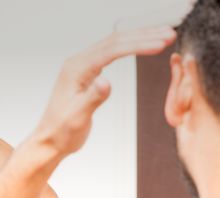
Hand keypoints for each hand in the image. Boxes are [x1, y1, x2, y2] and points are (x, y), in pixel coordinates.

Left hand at [31, 27, 175, 156]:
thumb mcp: (77, 118)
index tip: (161, 44)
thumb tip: (105, 82)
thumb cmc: (61, 132)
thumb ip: (92, 99)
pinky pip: (111, 53)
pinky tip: (143, 45)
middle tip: (170, 34)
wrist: (49, 141)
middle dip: (144, 36)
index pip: (112, 50)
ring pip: (114, 44)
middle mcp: (77, 63)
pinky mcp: (86, 74)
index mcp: (75, 70)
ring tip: (164, 37)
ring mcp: (81, 67)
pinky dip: (130, 47)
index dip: (138, 45)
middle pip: (115, 41)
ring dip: (139, 38)